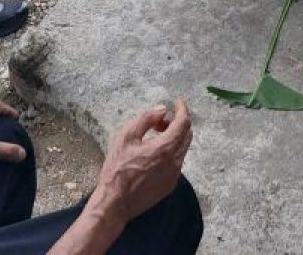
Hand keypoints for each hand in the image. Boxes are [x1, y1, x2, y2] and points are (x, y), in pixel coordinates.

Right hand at [92, 98, 192, 225]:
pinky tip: (152, 154)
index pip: (184, 123)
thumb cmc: (117, 168)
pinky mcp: (170, 185)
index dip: (183, 109)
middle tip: (158, 121)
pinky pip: (176, 162)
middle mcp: (175, 161)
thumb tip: (162, 110)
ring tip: (153, 136)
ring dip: (173, 137)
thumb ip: (146, 119)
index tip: (178, 101)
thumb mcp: (126, 136)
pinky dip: (170, 151)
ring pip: (182, 149)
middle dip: (177, 123)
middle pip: (186, 135)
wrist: (115, 202)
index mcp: (165, 148)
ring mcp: (174, 175)